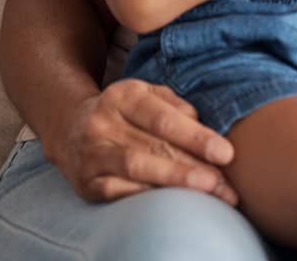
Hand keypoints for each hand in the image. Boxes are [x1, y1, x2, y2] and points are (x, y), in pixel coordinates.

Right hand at [47, 79, 236, 204]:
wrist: (70, 127)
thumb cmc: (128, 111)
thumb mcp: (150, 95)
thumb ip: (178, 107)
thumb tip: (206, 129)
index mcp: (124, 96)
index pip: (165, 119)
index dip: (197, 138)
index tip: (226, 154)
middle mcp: (103, 123)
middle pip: (154, 147)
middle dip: (194, 167)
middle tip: (225, 184)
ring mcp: (91, 154)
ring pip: (137, 169)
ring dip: (176, 182)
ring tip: (209, 192)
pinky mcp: (85, 182)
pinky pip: (118, 191)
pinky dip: (147, 195)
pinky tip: (172, 201)